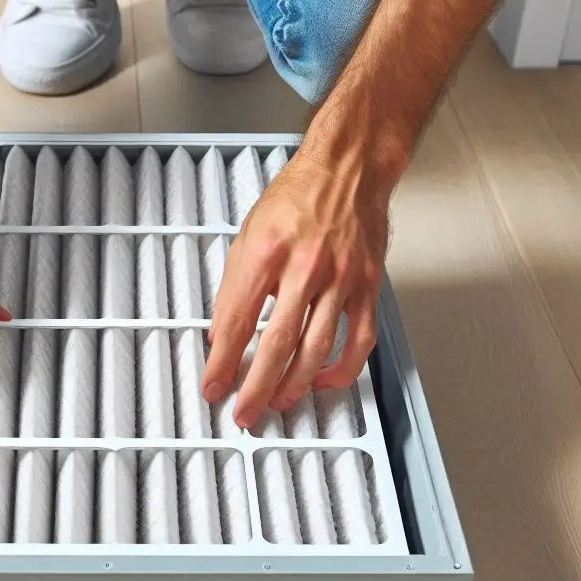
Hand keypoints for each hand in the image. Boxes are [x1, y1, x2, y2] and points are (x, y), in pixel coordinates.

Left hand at [200, 150, 389, 427]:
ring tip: (277, 403)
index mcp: (266, 252)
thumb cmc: (296, 197)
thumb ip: (234, 287)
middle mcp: (304, 266)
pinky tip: (323, 381)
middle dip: (256, 387)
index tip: (213, 386)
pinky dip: (341, 369)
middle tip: (244, 412)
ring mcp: (340, 278)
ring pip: (316, 349)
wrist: (347, 168)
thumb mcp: (247, 235)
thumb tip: (220, 334)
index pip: (236, 321)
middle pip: (276, 343)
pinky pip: (358, 340)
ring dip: (294, 386)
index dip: (222, 362)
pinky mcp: (367, 285)